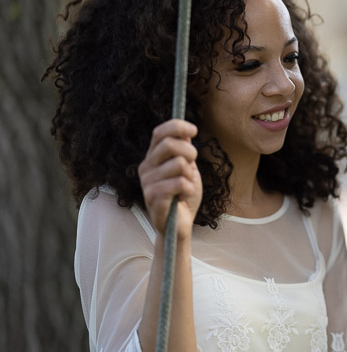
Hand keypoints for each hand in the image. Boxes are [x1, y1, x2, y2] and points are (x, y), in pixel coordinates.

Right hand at [137, 119, 201, 238]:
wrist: (180, 225)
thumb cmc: (184, 196)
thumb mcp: (188, 169)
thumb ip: (184, 151)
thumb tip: (187, 130)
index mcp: (153, 158)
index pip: (160, 132)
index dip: (177, 126)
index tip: (194, 130)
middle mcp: (146, 167)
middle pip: (169, 144)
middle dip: (190, 152)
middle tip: (193, 166)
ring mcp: (147, 182)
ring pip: (178, 164)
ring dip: (190, 175)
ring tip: (186, 186)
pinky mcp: (153, 197)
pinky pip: (179, 183)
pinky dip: (189, 189)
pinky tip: (184, 196)